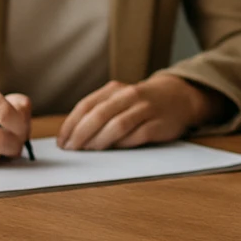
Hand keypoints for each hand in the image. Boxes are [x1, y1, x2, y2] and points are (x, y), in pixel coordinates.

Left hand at [57, 74, 223, 150]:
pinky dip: (122, 144)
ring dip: (100, 141)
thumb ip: (98, 112)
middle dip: (81, 135)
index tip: (62, 142)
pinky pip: (136, 136)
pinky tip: (114, 149)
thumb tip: (72, 137)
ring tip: (90, 151)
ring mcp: (146, 109)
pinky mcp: (159, 124)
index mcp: (115, 89)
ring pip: (117, 125)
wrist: (178, 97)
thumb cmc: (141, 103)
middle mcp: (130, 95)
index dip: (71, 125)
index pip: (86, 106)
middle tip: (72, 150)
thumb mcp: (119, 99)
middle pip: (99, 115)